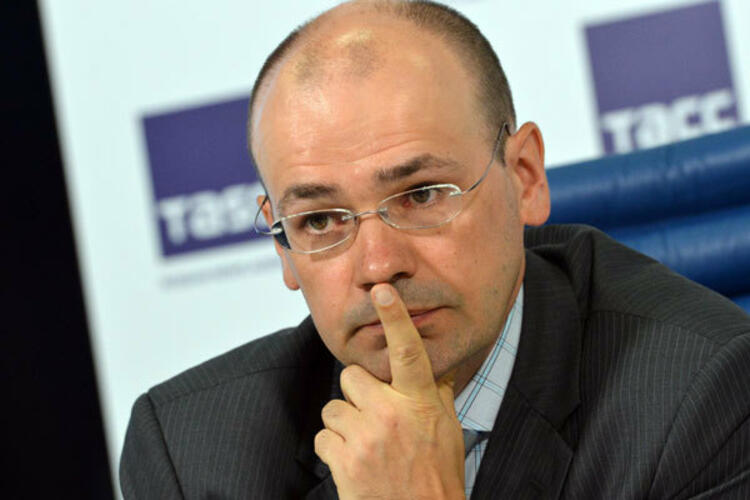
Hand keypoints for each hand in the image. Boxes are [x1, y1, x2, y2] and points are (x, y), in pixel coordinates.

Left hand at [314, 283, 465, 498]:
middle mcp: (391, 415)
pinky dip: (333, 448)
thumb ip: (435, 394)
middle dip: (358, 393)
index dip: (395, 318)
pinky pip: (322, 437)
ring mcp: (365, 438)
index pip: (409, 352)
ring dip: (344, 423)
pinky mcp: (343, 461)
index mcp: (420, 404)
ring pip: (333, 407)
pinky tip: (353, 462)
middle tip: (373, 415)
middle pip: (352, 376)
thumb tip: (436, 365)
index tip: (383, 292)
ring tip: (364, 444)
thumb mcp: (447, 431)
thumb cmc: (437, 478)